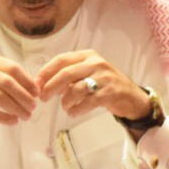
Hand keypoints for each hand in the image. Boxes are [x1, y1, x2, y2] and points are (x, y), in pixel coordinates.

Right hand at [0, 54, 38, 133]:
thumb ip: (12, 78)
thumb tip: (38, 86)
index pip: (13, 68)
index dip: (28, 81)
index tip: (37, 93)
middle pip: (7, 83)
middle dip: (23, 97)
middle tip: (33, 107)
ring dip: (16, 108)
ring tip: (26, 116)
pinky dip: (4, 117)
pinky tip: (13, 121)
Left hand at [35, 50, 150, 120]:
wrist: (132, 97)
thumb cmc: (103, 84)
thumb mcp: (87, 73)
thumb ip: (68, 76)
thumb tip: (42, 83)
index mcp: (88, 55)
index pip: (61, 59)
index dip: (46, 71)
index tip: (36, 83)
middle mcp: (96, 63)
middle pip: (66, 73)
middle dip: (50, 86)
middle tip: (43, 97)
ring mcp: (105, 77)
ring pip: (76, 89)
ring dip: (66, 100)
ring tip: (65, 107)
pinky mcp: (111, 92)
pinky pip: (88, 101)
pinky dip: (77, 109)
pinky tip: (73, 112)